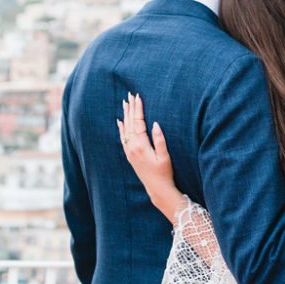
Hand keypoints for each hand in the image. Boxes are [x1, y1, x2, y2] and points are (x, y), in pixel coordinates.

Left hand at [117, 93, 181, 221]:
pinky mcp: (130, 155)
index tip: (138, 97)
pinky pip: (122, 138)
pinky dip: (121, 128)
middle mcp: (132, 147)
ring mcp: (129, 151)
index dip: (138, 109)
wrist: (157, 189)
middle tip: (130, 95)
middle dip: (130, 108)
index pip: (138, 122)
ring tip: (125, 103)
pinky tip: (120, 121)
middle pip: (130, 123)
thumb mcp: (165, 156)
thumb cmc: (164, 172)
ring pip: (125, 129)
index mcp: (141, 146)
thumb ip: (160, 139)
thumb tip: (155, 123)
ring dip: (125, 115)